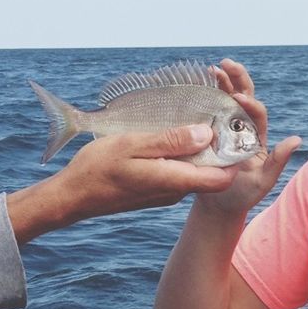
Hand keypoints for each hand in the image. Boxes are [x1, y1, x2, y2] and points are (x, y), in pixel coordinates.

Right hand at [7, 124, 238, 241]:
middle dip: (220, 144)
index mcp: (174, 180)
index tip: (232, 127)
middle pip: (213, 170)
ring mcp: (167, 191)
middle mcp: (176, 190)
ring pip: (197, 168)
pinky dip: (184, 152)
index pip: (222, 177)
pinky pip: (181, 170)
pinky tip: (172, 132)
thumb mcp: (132, 145)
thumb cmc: (98, 168)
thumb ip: (170, 141)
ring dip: (201, 146)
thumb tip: (206, 134)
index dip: (234, 154)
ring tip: (195, 116)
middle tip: (215, 113)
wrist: (73, 195)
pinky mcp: (158, 188)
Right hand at [197, 59, 301, 214]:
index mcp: (258, 137)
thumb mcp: (262, 182)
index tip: (238, 98)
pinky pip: (211, 107)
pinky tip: (198, 82)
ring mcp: (226, 127)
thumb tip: (296, 139)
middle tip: (227, 64)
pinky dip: (207, 93)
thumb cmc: (242, 196)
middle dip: (238, 79)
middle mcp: (244, 127)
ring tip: (213, 68)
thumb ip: (278, 162)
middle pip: (246, 96)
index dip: (250, 104)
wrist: (218, 205)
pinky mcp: (210, 129)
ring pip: (228, 97)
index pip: (258, 113)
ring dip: (223, 81)